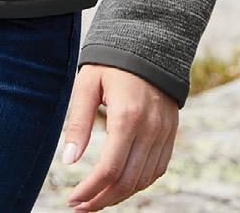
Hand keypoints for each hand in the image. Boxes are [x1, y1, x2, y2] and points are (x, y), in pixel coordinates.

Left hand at [59, 64, 178, 208]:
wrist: (149, 43)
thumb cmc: (111, 62)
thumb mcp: (87, 84)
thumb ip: (79, 123)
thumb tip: (68, 161)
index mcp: (127, 116)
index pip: (109, 169)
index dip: (90, 191)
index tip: (72, 200)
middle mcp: (150, 129)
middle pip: (127, 182)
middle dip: (101, 200)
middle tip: (79, 207)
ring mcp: (164, 133)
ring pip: (143, 181)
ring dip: (119, 196)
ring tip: (95, 198)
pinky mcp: (171, 133)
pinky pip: (156, 170)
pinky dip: (138, 183)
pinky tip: (119, 183)